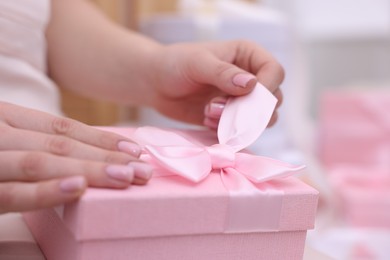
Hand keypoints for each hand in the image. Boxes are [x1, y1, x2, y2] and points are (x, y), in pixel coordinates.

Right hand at [0, 102, 152, 212]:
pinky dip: (46, 190)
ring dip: (88, 170)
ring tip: (125, 178)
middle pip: (60, 144)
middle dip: (106, 157)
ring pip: (42, 163)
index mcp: (7, 119)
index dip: (102, 139)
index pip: (63, 127)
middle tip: (143, 171)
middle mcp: (0, 134)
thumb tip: (86, 155)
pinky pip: (11, 193)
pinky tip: (79, 188)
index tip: (137, 150)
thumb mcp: (5, 139)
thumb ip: (34, 143)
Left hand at [147, 40, 283, 128]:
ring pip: (260, 119)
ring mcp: (241, 100)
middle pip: (273, 99)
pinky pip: (241, 130)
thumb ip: (223, 73)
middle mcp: (250, 77)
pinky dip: (226, 130)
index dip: (267, 87)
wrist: (156, 84)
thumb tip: (252, 85)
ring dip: (237, 121)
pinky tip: (206, 119)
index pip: (274, 72)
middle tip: (219, 107)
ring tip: (209, 112)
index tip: (246, 97)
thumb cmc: (175, 64)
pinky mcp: (230, 118)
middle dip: (249, 109)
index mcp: (248, 56)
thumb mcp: (197, 63)